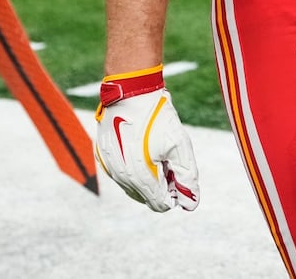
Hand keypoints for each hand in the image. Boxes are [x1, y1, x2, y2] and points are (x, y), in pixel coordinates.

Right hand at [95, 68, 199, 211]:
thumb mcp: (179, 144)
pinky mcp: (104, 156)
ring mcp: (109, 167)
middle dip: (161, 184)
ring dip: (148, 176)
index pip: (160, 204)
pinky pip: (122, 173)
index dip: (174, 192)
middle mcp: (120, 177)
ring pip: (133, 186)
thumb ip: (186, 176)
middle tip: (169, 158)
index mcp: (139, 177)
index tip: (178, 171)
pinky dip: (135, 167)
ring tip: (157, 150)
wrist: (131, 91)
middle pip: (146, 197)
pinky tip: (143, 146)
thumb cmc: (158, 116)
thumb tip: (191, 204)